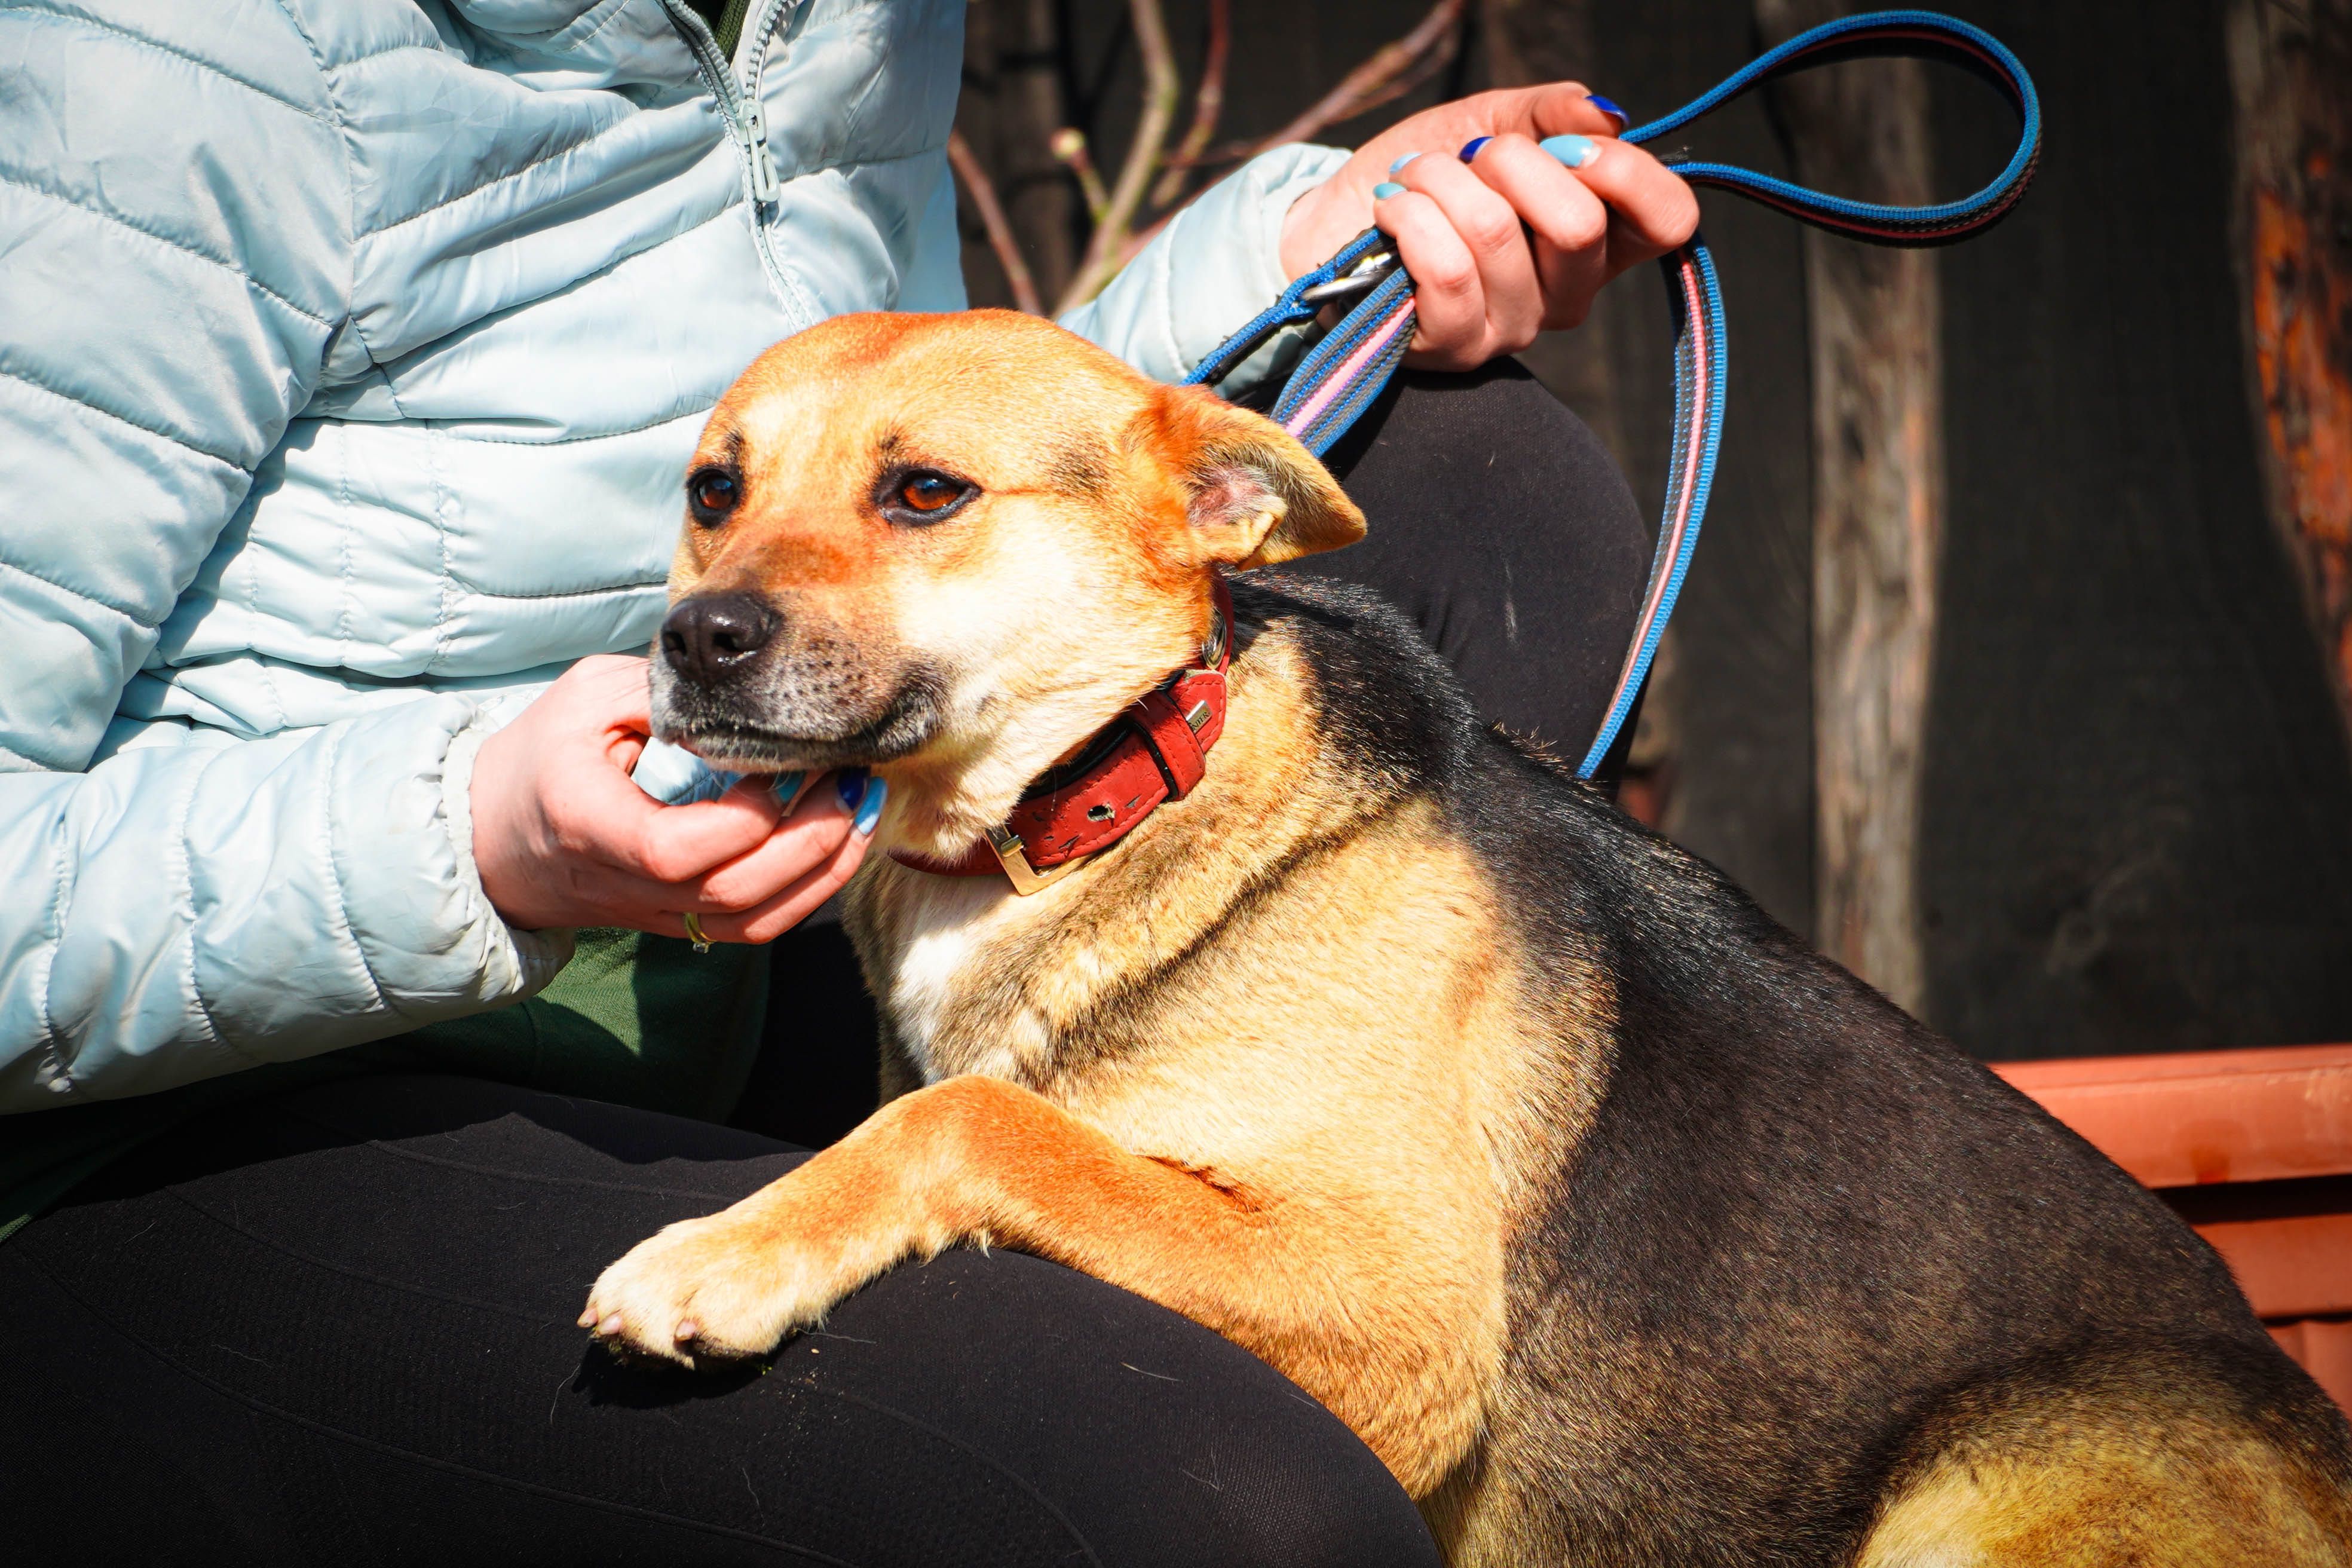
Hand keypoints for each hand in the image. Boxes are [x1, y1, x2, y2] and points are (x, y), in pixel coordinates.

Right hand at [469, 654, 884, 941]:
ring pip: (756, 921)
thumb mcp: (585, 698)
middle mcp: (625, 885)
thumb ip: (658, 692)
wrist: (496, 836)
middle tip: (852, 778)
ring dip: (825, 867)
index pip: (675, 849)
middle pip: (733, 892)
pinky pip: (758, 926)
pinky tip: (844, 839)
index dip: (743, 818)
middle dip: (810, 839)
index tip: (780, 763)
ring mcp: (657, 913)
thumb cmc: (542, 755)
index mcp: (589, 825)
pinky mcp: (682, 922)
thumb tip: (740, 692)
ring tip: (862, 805)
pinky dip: (811, 889)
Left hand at [1278, 84, 1698, 370]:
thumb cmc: (1424, 173)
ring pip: (1496, 234)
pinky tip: (1392, 210)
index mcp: (1599, 240)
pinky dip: (1410, 216)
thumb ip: (1551, 113)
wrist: (1337, 216)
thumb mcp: (1492, 123)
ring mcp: (1511, 329)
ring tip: (1413, 177)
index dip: (1626, 171)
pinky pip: (1447, 271)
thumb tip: (1605, 116)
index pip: (1668, 221)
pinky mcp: (1453, 349)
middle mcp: (1566, 296)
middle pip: (1578, 226)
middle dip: (1511, 163)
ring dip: (1440, 181)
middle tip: (1468, 157)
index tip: (1569, 142)